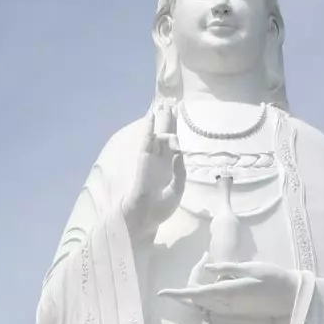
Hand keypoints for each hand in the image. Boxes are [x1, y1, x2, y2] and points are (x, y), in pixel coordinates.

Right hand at [122, 102, 184, 239]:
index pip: (172, 143)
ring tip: (165, 106)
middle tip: (170, 104)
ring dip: (161, 120)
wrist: (145, 218)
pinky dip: (148, 129)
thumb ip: (180, 172)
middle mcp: (160, 160)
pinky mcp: (143, 161)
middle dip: (167, 119)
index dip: (174, 128)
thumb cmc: (159, 209)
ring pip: (157, 134)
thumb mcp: (177, 190)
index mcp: (168, 167)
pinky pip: (146, 142)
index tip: (177, 114)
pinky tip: (151, 117)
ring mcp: (151, 160)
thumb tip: (179, 152)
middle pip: (165, 135)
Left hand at [159, 259, 298, 318]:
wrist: (290, 297)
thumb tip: (207, 267)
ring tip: (207, 268)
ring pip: (203, 302)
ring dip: (197, 289)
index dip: (177, 294)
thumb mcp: (250, 268)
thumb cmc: (274, 278)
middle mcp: (226, 304)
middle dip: (190, 281)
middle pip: (196, 297)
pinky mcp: (235, 311)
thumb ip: (227, 268)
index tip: (162, 294)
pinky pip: (213, 305)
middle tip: (203, 261)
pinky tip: (216, 281)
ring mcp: (230, 310)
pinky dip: (207, 294)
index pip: (196, 293)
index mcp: (228, 291)